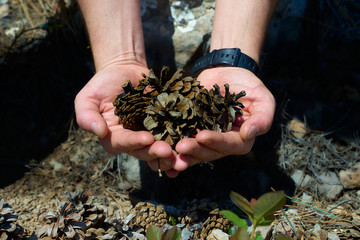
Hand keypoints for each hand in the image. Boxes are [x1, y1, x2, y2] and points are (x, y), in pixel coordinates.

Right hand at [75, 62, 178, 176]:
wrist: (124, 71)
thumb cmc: (102, 84)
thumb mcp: (87, 98)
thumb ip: (87, 116)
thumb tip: (99, 132)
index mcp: (113, 138)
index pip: (122, 144)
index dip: (134, 143)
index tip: (147, 139)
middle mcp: (132, 141)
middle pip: (143, 151)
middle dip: (155, 152)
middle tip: (168, 151)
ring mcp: (149, 134)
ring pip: (159, 149)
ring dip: (170, 154)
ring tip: (182, 155)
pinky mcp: (163, 125)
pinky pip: (172, 135)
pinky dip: (180, 142)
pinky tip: (191, 146)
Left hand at [173, 67, 274, 169]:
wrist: (226, 72)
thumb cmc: (249, 85)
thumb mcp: (263, 98)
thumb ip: (262, 117)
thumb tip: (249, 133)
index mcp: (240, 139)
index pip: (230, 145)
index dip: (216, 142)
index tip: (202, 136)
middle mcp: (222, 142)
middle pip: (209, 152)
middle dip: (195, 150)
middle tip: (180, 146)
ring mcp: (205, 136)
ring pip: (193, 150)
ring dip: (181, 153)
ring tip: (167, 153)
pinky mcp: (190, 127)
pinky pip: (181, 138)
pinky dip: (171, 145)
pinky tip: (159, 148)